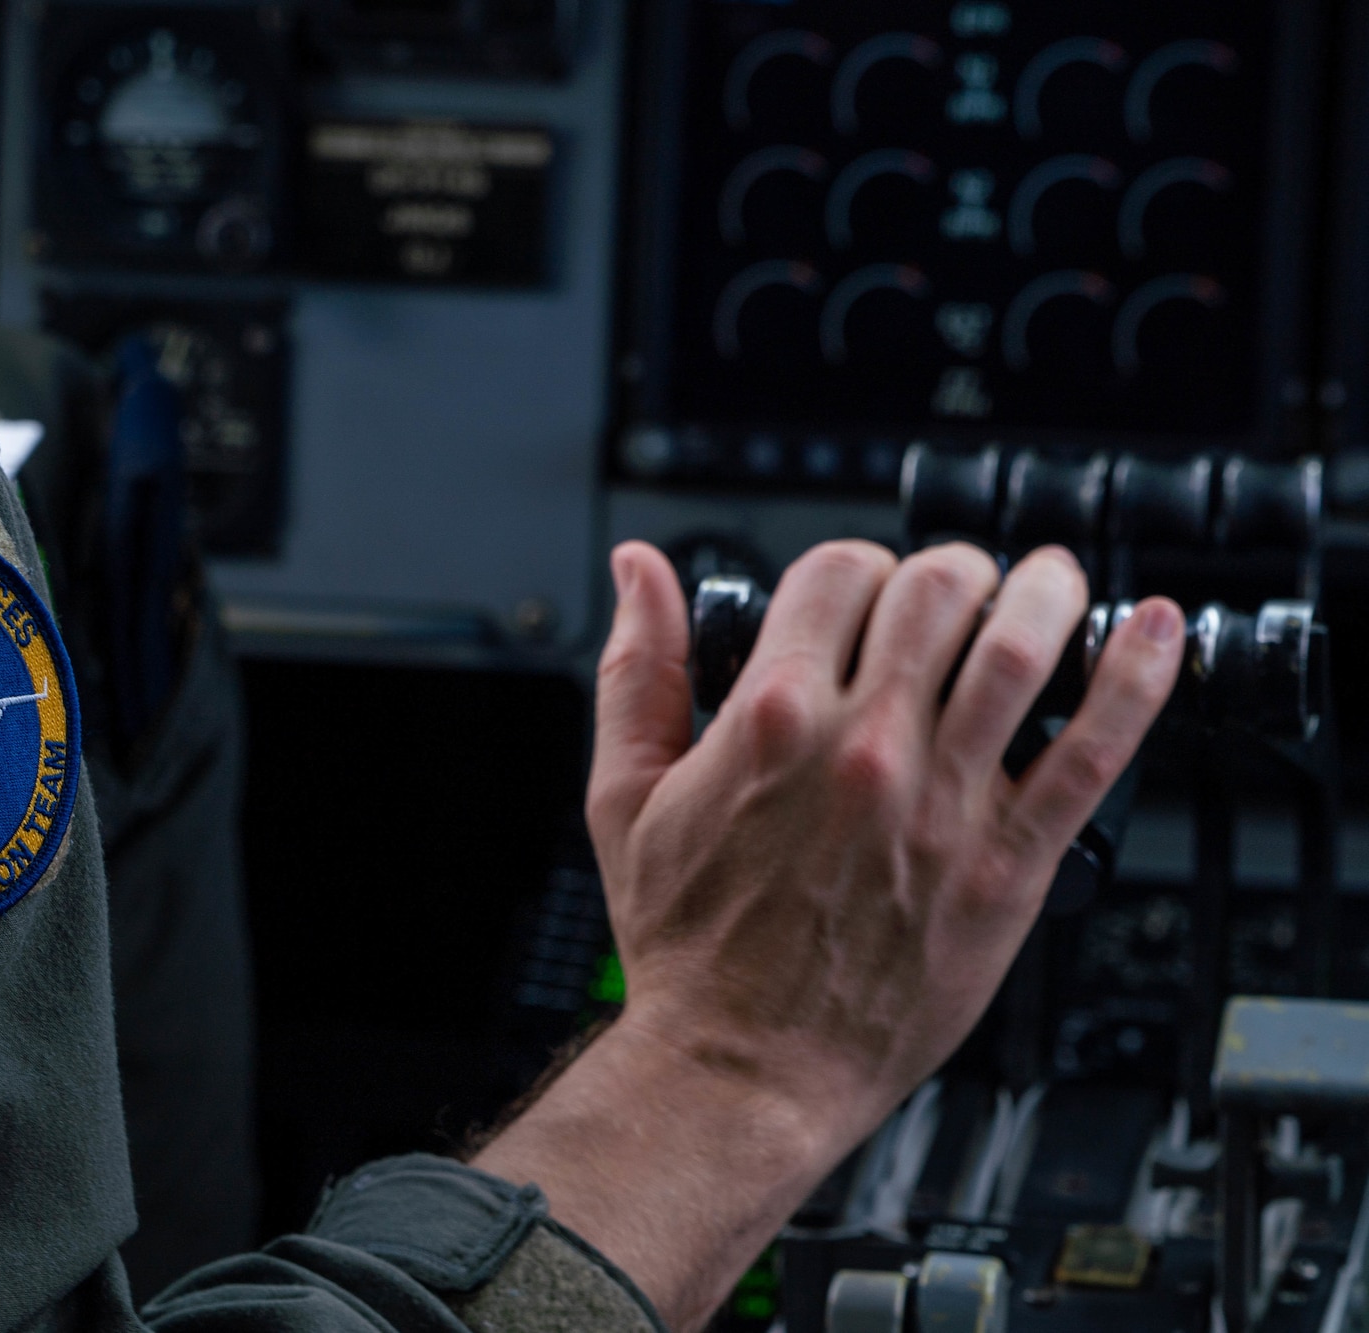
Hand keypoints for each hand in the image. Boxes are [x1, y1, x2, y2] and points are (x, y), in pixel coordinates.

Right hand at [474, 539, 1182, 1329]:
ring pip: (1022, 652)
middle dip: (955, 571)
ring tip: (1052, 585)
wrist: (742, 1067)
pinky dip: (1134, 680)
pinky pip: (1091, 756)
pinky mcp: (1007, 866)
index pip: (840, 573)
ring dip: (1048, 594)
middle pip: (939, 592)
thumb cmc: (689, 944)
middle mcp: (863, 750)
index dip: (857, 567)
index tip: (865, 595)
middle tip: (961, 591)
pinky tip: (1154, 634)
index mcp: (769, 720)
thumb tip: (639, 570)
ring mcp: (943, 806)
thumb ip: (636, 668)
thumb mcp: (625, 794)